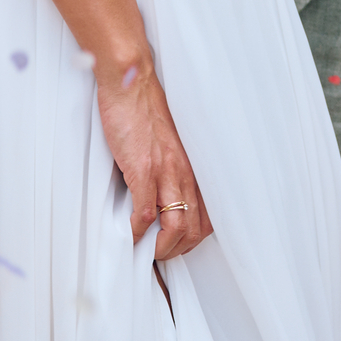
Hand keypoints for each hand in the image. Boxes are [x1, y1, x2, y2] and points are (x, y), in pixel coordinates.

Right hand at [97, 59, 216, 262]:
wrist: (132, 85)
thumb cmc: (145, 111)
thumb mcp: (167, 144)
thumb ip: (170, 168)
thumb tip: (162, 193)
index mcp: (192, 167)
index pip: (209, 214)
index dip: (196, 238)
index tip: (180, 245)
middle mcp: (184, 172)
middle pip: (195, 228)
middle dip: (180, 250)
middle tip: (162, 255)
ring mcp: (165, 172)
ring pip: (176, 227)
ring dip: (162, 248)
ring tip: (148, 253)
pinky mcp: (142, 169)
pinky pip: (145, 213)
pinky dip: (138, 232)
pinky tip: (130, 236)